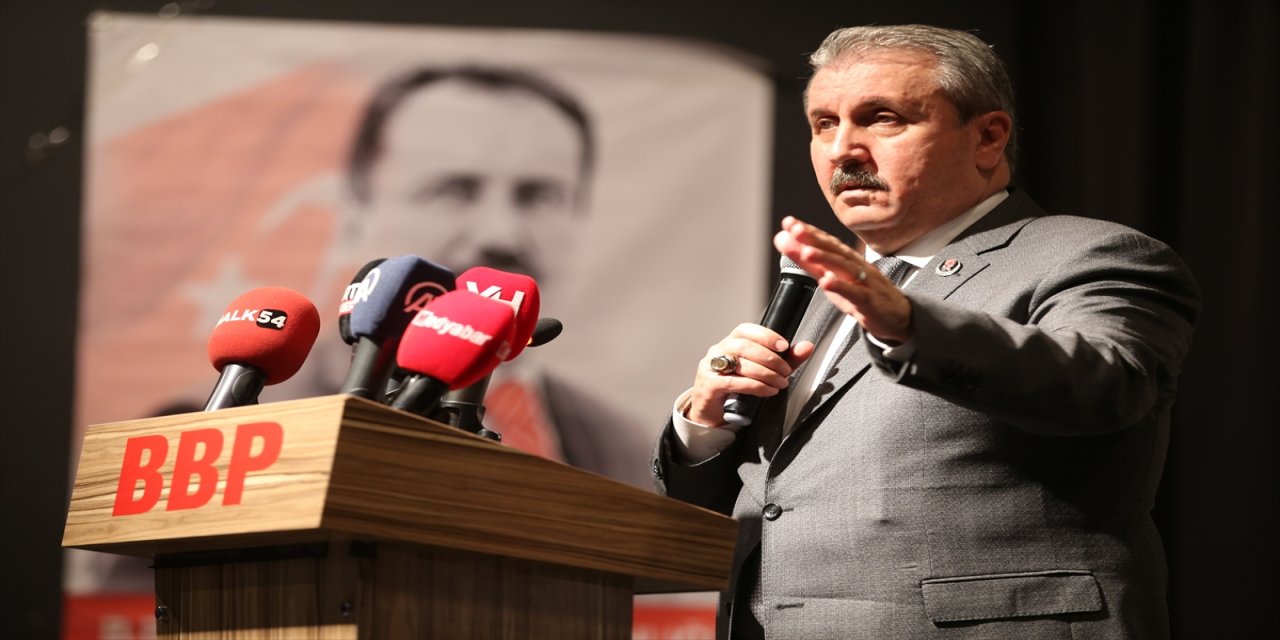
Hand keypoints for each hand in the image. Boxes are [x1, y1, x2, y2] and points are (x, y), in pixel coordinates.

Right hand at [686, 323, 813, 426]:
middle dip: (770, 359)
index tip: (784, 346)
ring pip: (741, 363)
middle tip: (786, 372)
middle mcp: (718, 350)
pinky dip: (755, 386)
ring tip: (780, 383)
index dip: (766, 335)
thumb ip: (786, 359)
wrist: (713, 411)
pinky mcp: (709, 384)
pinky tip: (768, 391)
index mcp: (730, 342)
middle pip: (745, 346)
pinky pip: (734, 382)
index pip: (746, 330)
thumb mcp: (764, 371)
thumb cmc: (737, 387)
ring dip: (766, 374)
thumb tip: (807, 346)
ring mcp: (710, 366)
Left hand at [773, 216, 912, 342]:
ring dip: (825, 259)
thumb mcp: (832, 278)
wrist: (897, 316)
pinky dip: (841, 286)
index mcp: (846, 259)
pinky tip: (827, 282)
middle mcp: (856, 266)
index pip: (826, 241)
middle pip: (835, 249)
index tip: (789, 222)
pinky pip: (856, 293)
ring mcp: (865, 282)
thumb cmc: (862, 295)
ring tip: (806, 253)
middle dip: (814, 238)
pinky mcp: (871, 301)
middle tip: (794, 229)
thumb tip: (783, 241)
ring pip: (845, 267)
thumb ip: (808, 263)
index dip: (808, 231)